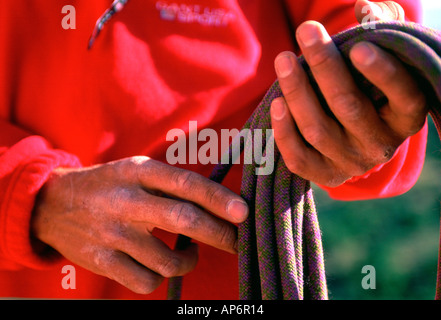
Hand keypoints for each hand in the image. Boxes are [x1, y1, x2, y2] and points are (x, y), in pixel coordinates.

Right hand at [31, 156, 247, 293]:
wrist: (53, 204)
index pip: (186, 184)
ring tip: (189, 251)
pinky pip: (146, 281)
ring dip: (188, 260)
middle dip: (219, 234)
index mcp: (139, 172)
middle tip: (237, 241)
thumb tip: (220, 204)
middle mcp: (126, 201)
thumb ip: (172, 184)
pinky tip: (160, 264)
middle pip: (183, 220)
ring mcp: (113, 234)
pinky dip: (160, 277)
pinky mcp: (102, 261)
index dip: (218, 199)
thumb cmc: (109, 185)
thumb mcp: (136, 170)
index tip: (243, 212)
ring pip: (168, 261)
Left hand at [270, 0, 426, 186]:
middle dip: (324, 66)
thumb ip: (381, 29)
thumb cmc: (369, 85)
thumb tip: (364, 8)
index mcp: (405, 117)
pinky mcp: (324, 174)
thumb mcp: (382, 56)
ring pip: (318, 130)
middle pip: (349, 106)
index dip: (383, 73)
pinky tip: (276, 103)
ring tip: (284, 59)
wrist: (353, 133)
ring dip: (297, 92)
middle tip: (307, 31)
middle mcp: (380, 145)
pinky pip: (299, 158)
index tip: (358, 46)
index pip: (404, 96)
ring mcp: (350, 163)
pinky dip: (284, 132)